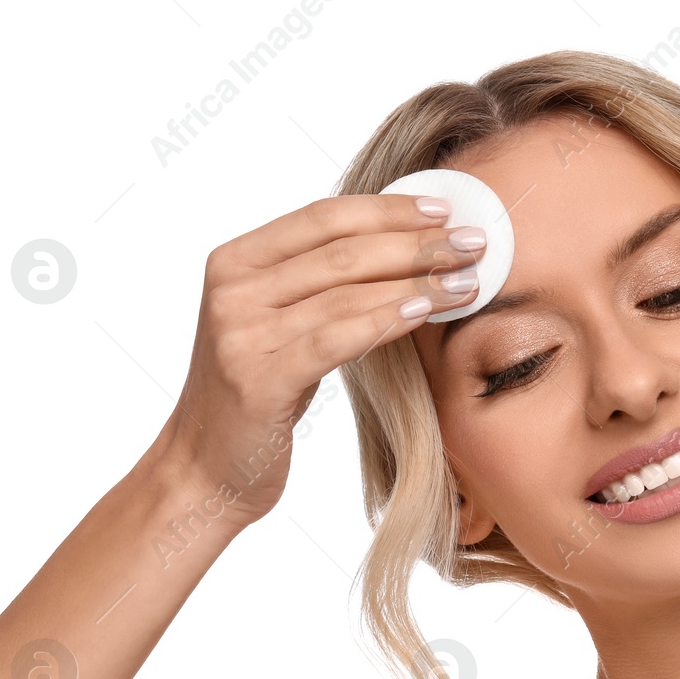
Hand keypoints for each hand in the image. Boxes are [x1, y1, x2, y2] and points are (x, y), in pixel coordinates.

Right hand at [149, 194, 483, 528]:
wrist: (204, 469)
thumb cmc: (257, 395)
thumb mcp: (279, 326)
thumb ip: (318, 285)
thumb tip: (405, 246)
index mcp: (234, 260)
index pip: (324, 216)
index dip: (389, 209)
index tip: (445, 210)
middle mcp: (231, 289)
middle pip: (344, 250)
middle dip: (417, 243)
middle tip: (475, 243)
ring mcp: (240, 332)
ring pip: (349, 291)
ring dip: (418, 280)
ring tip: (469, 280)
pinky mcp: (259, 378)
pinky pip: (338, 336)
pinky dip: (388, 318)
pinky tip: (427, 310)